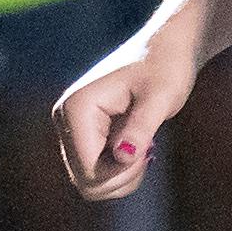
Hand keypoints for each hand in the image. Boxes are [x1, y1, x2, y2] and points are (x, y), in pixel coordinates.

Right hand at [52, 19, 199, 201]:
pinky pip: (95, 171)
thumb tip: (123, 157)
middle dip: (121, 176)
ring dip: (121, 176)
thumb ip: (142, 126)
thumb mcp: (162, 96)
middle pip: (85, 180)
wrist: (164, 49)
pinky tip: (137, 148)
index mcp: (77, 107)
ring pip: (89, 181)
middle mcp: (65, 118)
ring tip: (144, 149)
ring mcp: (71, 127)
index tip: (148, 151)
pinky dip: (119, 170)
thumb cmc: (166, 66)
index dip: (121, 172)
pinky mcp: (82, 134)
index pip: (88, 169)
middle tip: (148, 151)